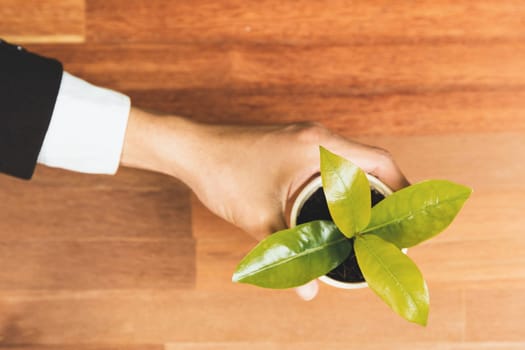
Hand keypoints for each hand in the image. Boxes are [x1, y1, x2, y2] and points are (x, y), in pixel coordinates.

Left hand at [121, 108, 408, 299]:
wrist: (191, 149)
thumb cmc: (223, 175)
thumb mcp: (260, 218)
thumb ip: (288, 255)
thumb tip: (309, 292)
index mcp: (317, 145)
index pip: (379, 160)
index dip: (403, 187)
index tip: (411, 214)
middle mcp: (315, 136)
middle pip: (368, 160)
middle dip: (386, 191)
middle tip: (391, 224)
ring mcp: (302, 137)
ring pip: (348, 161)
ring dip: (362, 186)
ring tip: (368, 219)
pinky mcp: (290, 144)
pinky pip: (328, 161)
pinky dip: (340, 182)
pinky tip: (335, 206)